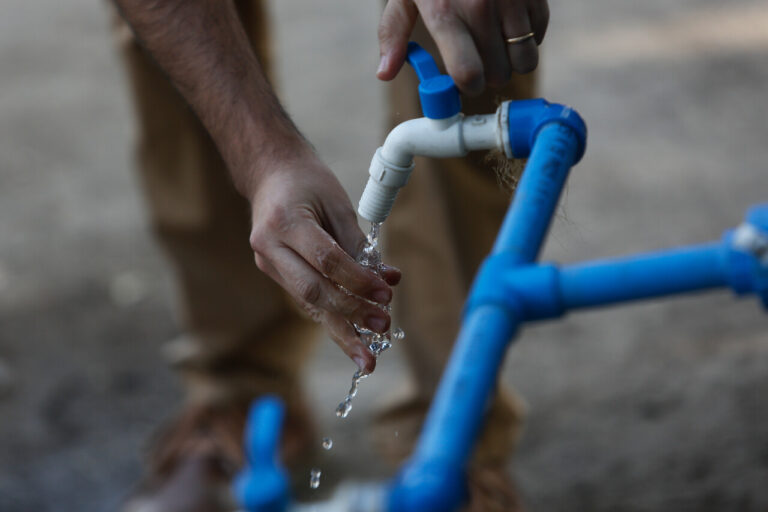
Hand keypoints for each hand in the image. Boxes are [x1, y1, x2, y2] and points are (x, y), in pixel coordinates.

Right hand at [248, 147, 399, 373]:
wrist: (269, 173)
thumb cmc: (308, 181)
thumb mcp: (337, 204)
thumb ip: (357, 244)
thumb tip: (385, 281)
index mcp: (285, 222)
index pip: (327, 261)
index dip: (359, 281)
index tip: (386, 294)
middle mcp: (269, 247)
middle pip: (312, 291)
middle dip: (350, 314)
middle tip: (382, 327)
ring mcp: (267, 263)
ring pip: (308, 303)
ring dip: (341, 329)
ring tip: (367, 356)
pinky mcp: (274, 272)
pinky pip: (306, 298)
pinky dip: (332, 315)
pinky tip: (354, 335)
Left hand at [377, 0, 548, 94]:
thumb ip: (393, 34)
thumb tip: (384, 73)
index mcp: (445, 13)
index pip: (468, 73)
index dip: (469, 87)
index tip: (464, 84)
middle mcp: (481, 7)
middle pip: (498, 74)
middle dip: (489, 76)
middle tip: (479, 61)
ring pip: (525, 60)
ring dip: (512, 62)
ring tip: (496, 47)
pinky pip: (540, 36)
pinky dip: (528, 39)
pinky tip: (510, 26)